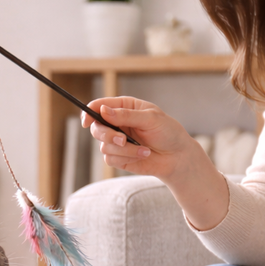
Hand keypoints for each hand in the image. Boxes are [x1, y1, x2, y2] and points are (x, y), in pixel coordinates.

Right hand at [81, 96, 201, 180]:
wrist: (177, 157)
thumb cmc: (167, 132)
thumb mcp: (150, 118)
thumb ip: (126, 115)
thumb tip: (103, 111)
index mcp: (123, 107)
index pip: (99, 106)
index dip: (89, 112)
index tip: (87, 120)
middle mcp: (117, 123)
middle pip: (97, 128)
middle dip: (108, 135)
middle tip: (122, 140)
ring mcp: (116, 141)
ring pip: (104, 146)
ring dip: (124, 150)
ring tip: (144, 150)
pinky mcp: (119, 157)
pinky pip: (111, 159)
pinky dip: (127, 158)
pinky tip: (142, 156)